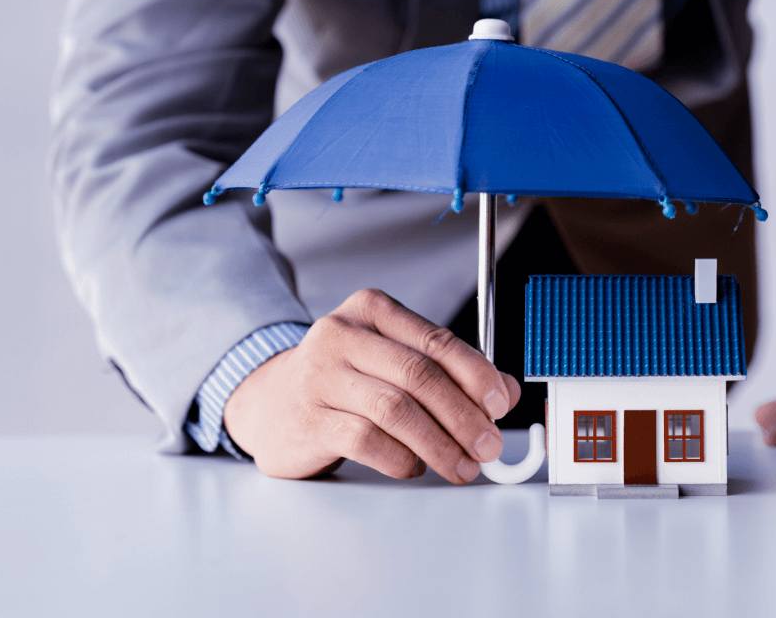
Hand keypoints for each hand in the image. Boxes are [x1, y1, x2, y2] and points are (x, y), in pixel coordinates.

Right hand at [223, 288, 521, 482]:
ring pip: (396, 410)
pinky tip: (414, 466)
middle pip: (418, 376)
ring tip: (461, 465)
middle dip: (463, 416)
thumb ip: (449, 371)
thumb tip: (505, 392)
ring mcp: (320, 376)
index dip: (476, 374)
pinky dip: (401, 458)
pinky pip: (367, 440)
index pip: (435, 340)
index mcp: (370, 310)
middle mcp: (341, 335)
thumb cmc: (342, 379)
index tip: (500, 404)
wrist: (269, 401)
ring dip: (439, 444)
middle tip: (488, 446)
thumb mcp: (392, 360)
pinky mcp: (309, 418)